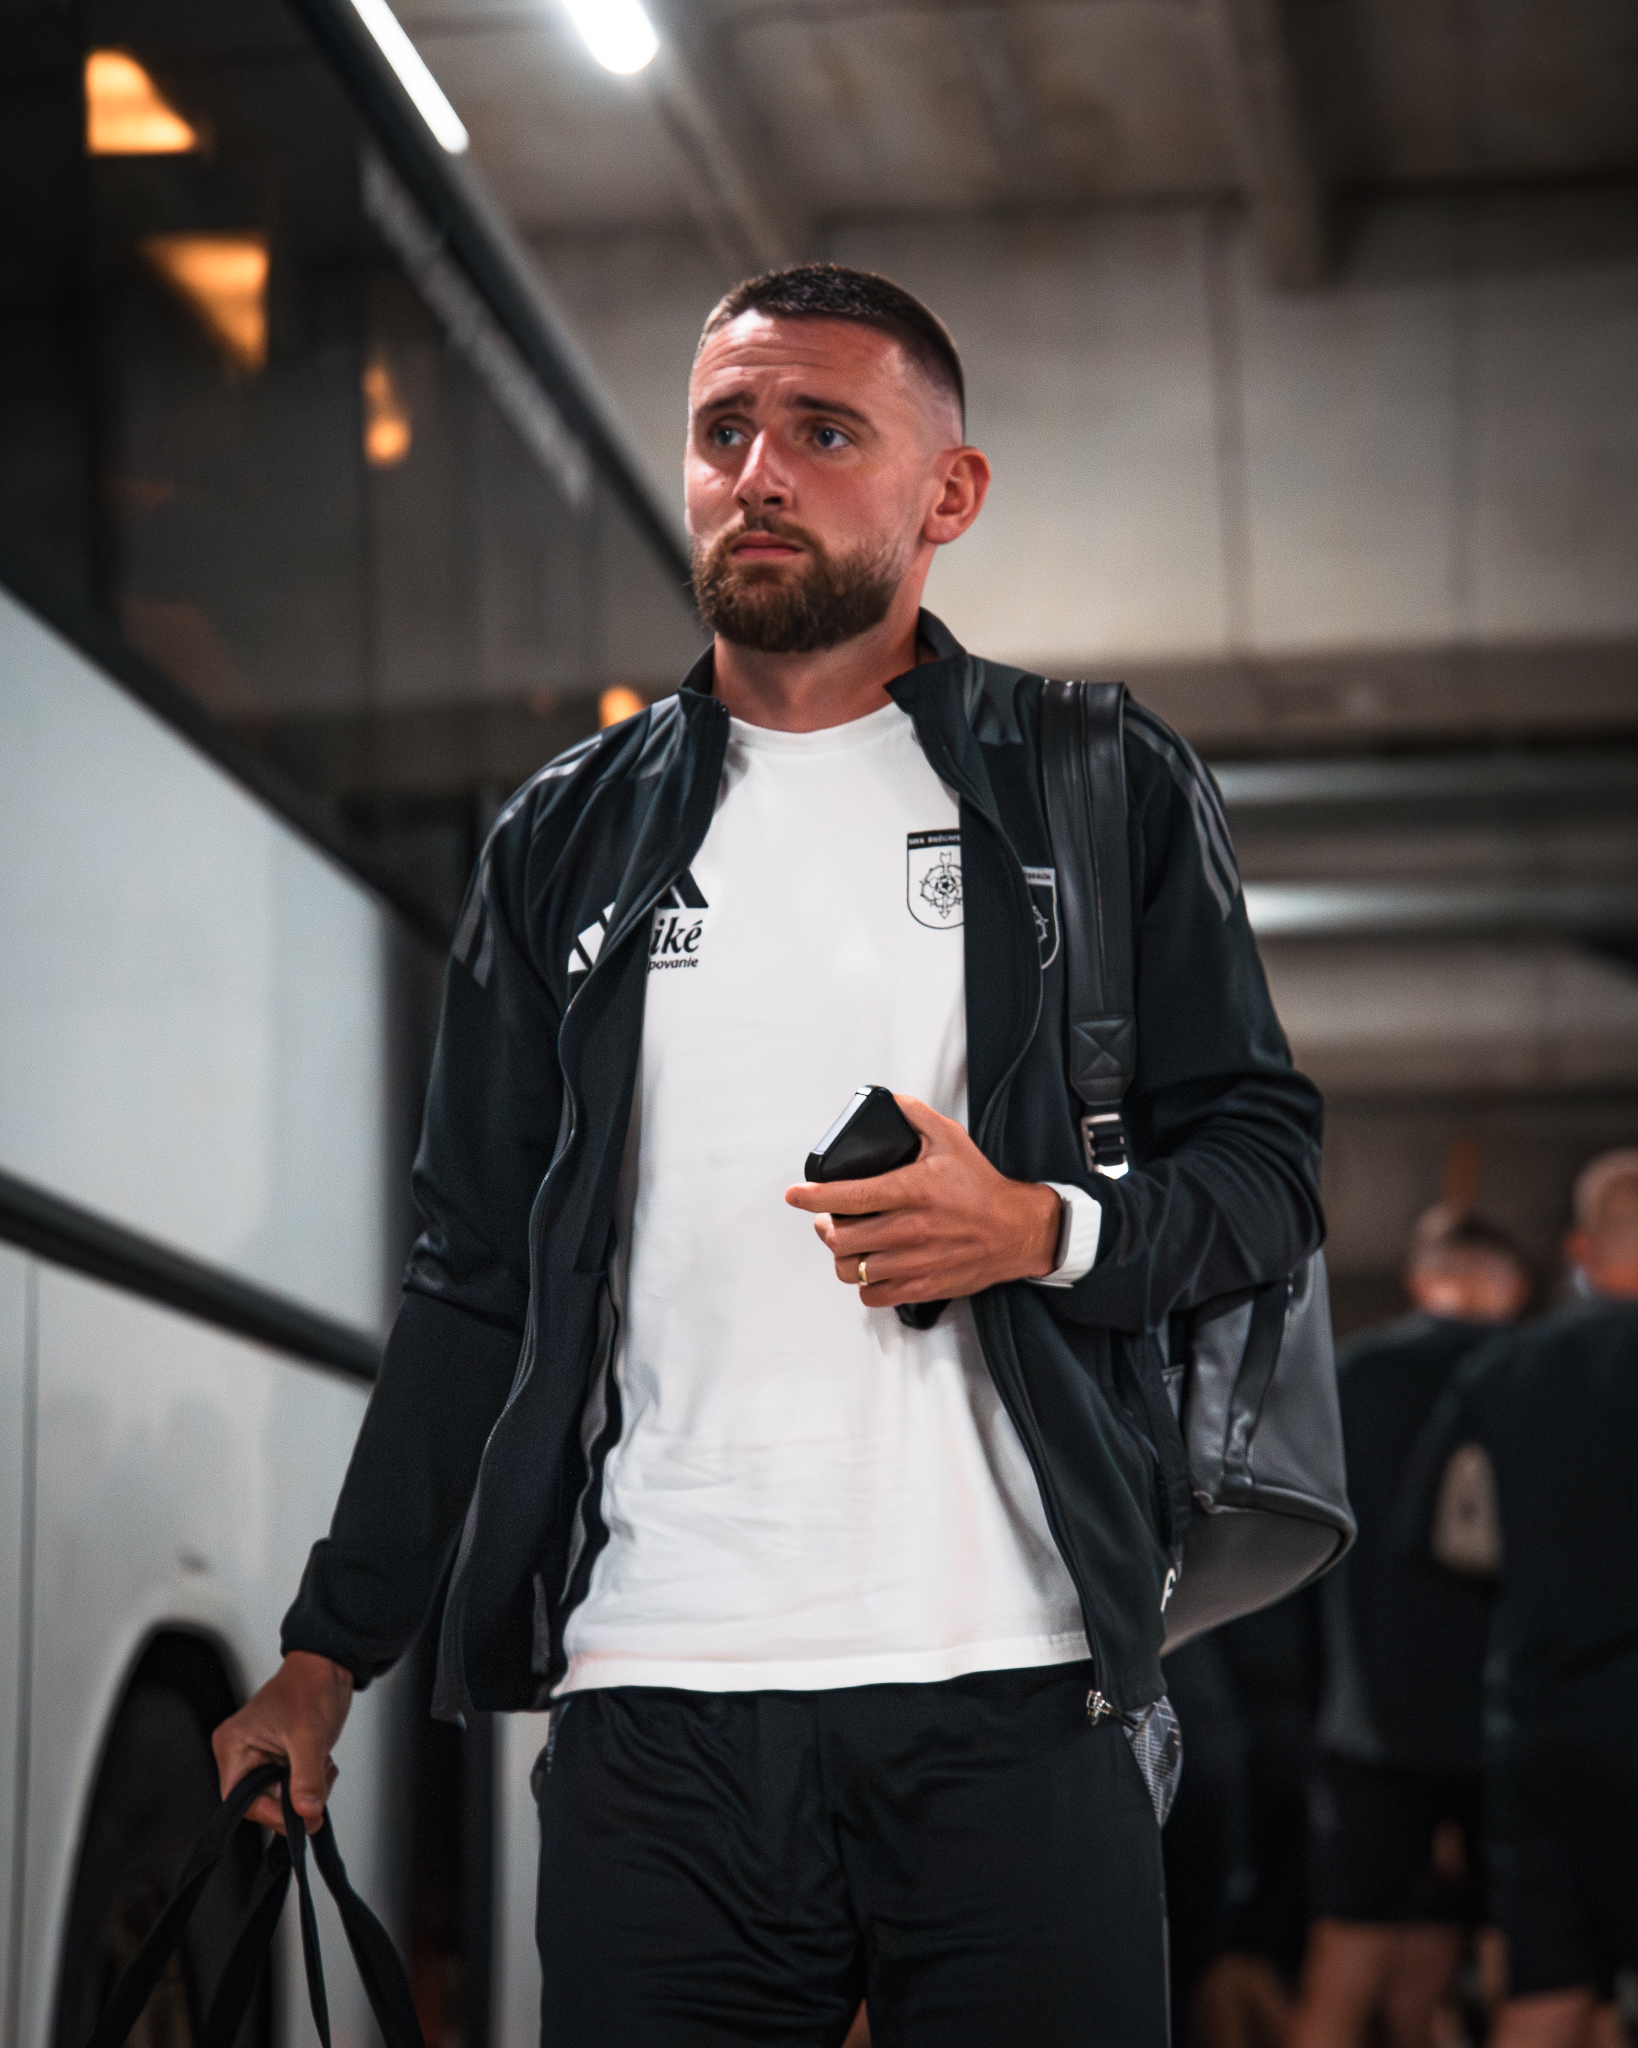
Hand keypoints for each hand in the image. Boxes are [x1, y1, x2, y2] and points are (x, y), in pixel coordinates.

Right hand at [211, 1650, 352, 1832]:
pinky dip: (312, 1783)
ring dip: (306, 1792)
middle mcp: (243, 1754)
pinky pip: (294, 1787)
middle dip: (293, 1801)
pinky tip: (322, 1765)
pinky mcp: (281, 1758)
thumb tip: (305, 1810)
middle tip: (316, 1795)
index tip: (297, 1818)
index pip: (240, 1800)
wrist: (330, 1665)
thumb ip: (307, 1778)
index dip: (269, 1813)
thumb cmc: (309, 1685)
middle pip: (262, 1802)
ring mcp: (263, 1757)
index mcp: (233, 1746)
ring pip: (281, 1797)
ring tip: (322, 1767)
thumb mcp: (309, 1737)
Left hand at [784, 1095, 1061, 1307]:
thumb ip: (915, 1115)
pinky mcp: (923, 1286)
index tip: (795, 1194)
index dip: (812, 1195)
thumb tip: (887, 1100)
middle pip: (841, 1238)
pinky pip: (873, 1296)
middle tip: (829, 1218)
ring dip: (842, 1256)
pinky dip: (864, 1284)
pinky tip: (871, 1267)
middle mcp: (910, 1229)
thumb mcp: (950, 1139)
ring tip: (847, 1243)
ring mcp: (915, 1262)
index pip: (847, 1195)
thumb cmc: (982, 1187)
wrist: (1017, 1231)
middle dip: (825, 1227)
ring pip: (852, 1269)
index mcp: (912, 1190)